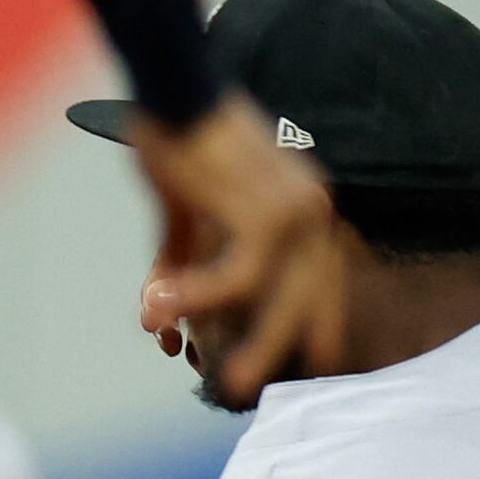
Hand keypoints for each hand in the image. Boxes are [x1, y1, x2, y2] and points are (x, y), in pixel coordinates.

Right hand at [129, 103, 357, 396]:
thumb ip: (181, 261)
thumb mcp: (183, 211)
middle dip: (278, 351)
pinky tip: (159, 308)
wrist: (175, 88)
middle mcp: (313, 212)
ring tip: (212, 373)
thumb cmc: (176, 139)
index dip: (316, 326)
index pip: (323, 282)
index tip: (310, 365)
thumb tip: (157, 319)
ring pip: (277, 299)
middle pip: (308, 301)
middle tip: (248, 390)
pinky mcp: (266, 212)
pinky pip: (237, 277)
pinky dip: (197, 298)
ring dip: (241, 341)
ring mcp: (297, 212)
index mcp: (305, 209)